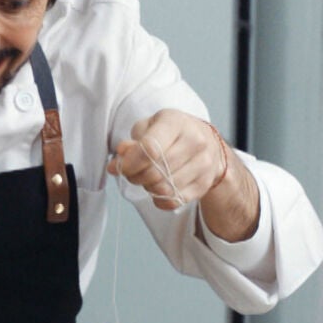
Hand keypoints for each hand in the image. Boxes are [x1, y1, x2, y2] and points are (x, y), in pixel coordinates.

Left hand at [108, 109, 229, 210]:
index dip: (131, 163)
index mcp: (176, 122)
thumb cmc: (171, 133)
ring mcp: (204, 163)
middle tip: (132, 174)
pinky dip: (161, 200)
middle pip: (156, 171)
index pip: (150, 148)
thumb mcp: (148, 128)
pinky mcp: (205, 182)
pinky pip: (176, 200)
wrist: (207, 141)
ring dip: (149, 188)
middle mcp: (194, 140)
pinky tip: (158, 191)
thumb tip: (115, 165)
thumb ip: (131, 145)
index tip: (122, 167)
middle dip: (137, 177)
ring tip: (147, 179)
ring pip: (166, 188)